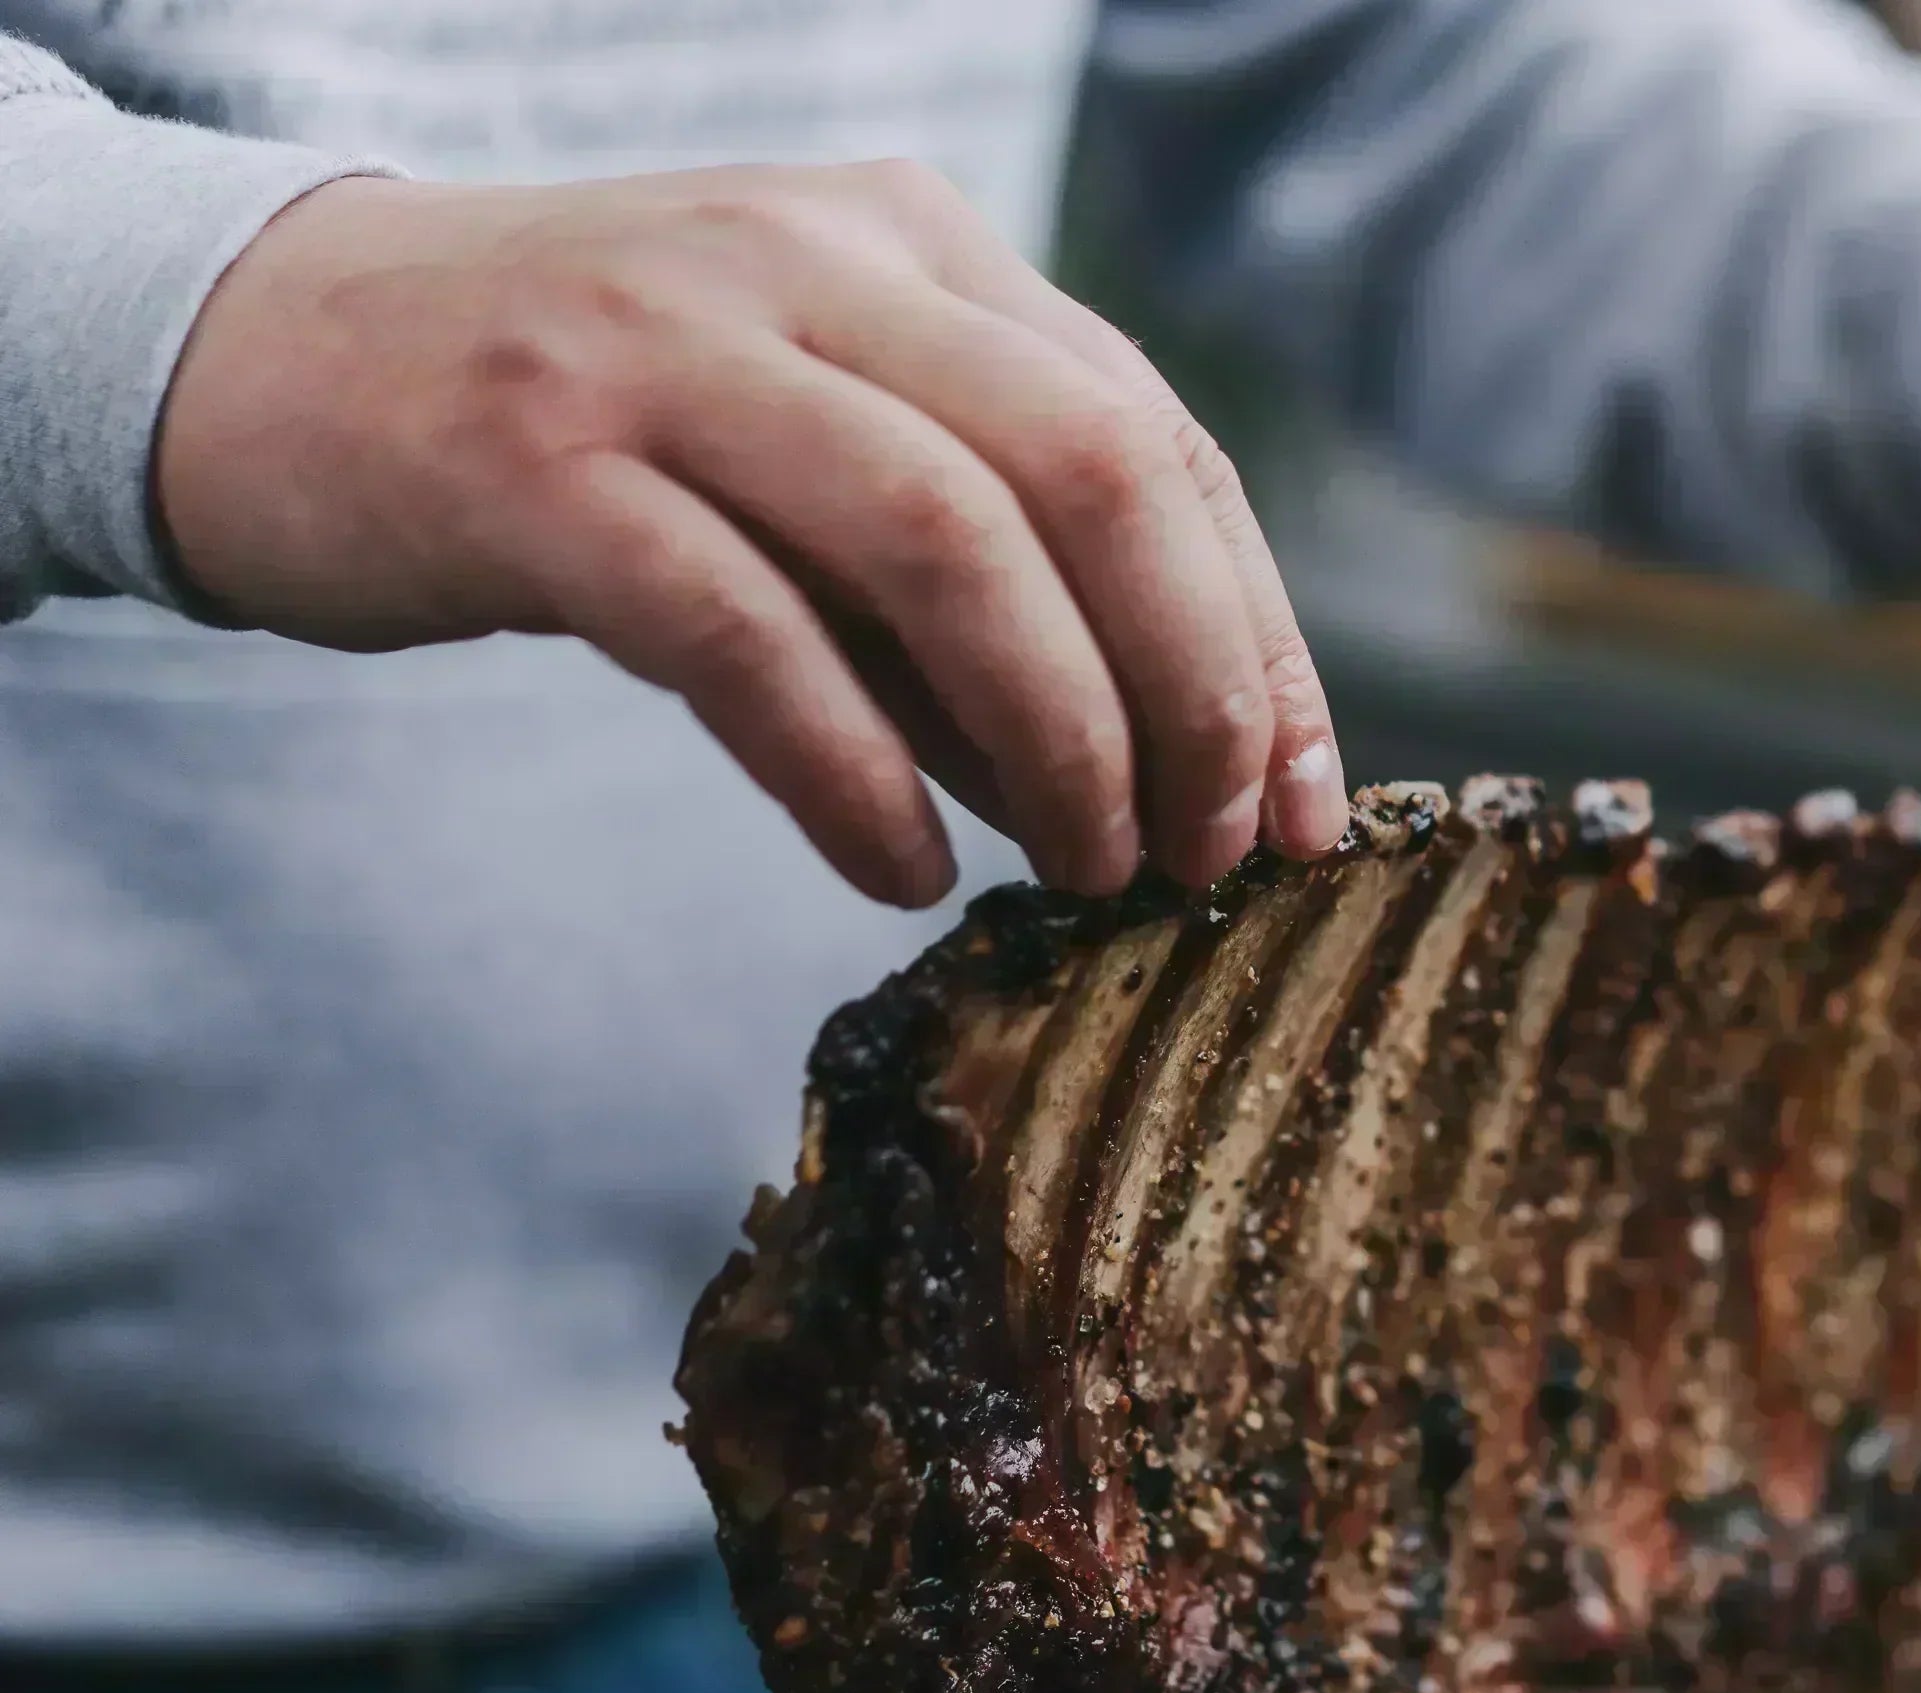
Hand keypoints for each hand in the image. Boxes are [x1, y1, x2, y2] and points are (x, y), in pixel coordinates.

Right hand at [156, 164, 1345, 907]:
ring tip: (1087, 875)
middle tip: (1208, 855)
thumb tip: (1172, 770)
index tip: (1304, 811)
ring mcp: (665, 347)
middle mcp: (808, 257)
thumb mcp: (822, 451)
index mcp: (914, 240)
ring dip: (1056, 737)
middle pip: (1092, 471)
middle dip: (1191, 686)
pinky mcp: (533, 465)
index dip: (1259, 640)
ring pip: (947, 541)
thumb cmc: (600, 436)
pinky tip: (903, 873)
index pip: (1159, 441)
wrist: (266, 352)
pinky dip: (853, 773)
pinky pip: (746, 634)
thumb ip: (988, 575)